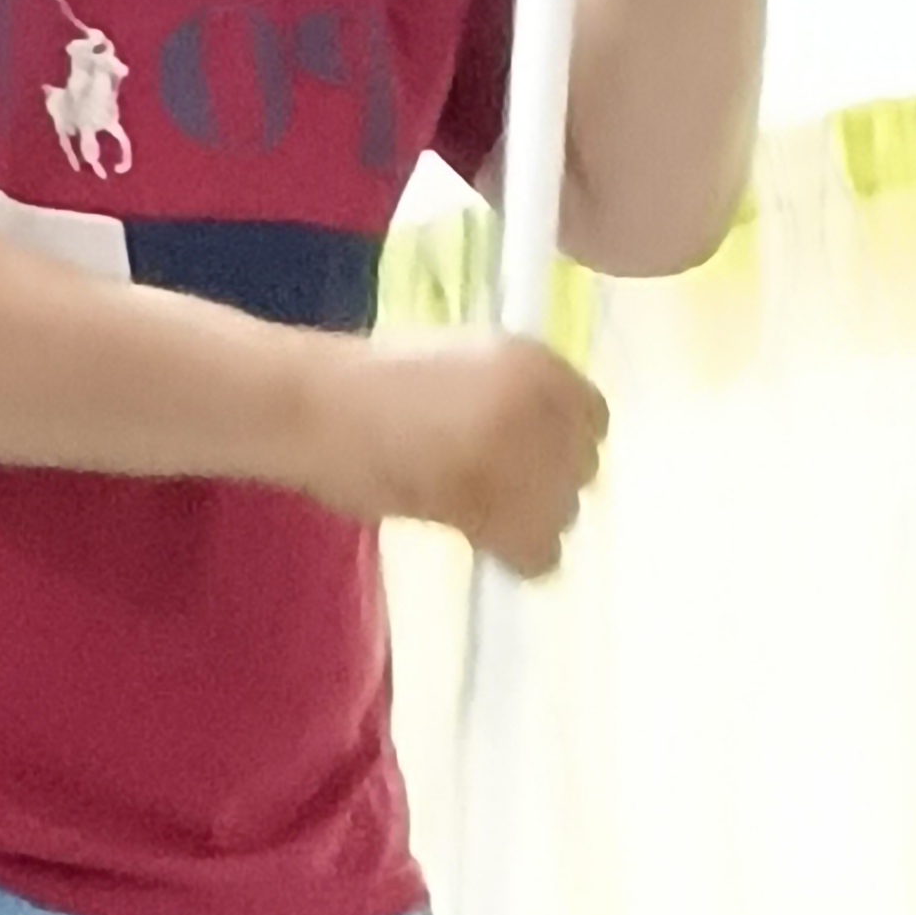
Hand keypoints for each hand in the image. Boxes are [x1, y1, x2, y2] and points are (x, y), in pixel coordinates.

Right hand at [298, 332, 608, 577]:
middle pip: (582, 469)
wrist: (322, 408)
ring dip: (528, 519)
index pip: (593, 418)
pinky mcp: (495, 506)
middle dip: (545, 484)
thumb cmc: (372, 382)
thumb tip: (547, 441)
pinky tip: (479, 539)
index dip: (560, 444)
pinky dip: (515, 555)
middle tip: (492, 489)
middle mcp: (540, 403)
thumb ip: (515, 393)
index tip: (525, 458)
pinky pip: (539, 554)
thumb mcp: (465, 360)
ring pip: (563, 513)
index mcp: (535, 358)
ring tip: (477, 513)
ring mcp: (519, 455)